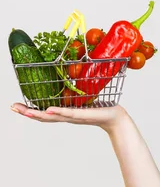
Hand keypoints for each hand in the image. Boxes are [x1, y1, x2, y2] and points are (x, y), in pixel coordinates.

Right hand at [10, 102, 127, 133]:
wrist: (114, 117)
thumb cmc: (100, 107)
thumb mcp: (84, 98)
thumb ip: (75, 91)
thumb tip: (69, 75)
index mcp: (64, 112)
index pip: (43, 112)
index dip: (29, 109)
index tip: (15, 105)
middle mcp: (66, 116)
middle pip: (43, 116)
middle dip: (27, 112)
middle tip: (13, 107)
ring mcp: (73, 117)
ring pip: (52, 117)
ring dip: (38, 114)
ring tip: (25, 111)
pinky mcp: (83, 115)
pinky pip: (68, 113)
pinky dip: (58, 112)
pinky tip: (48, 110)